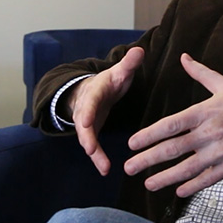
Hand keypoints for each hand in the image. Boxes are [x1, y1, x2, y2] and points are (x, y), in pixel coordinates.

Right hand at [68, 47, 144, 175]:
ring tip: (103, 167)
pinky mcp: (90, 134)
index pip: (89, 101)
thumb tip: (139, 51)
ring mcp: (86, 122)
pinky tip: (105, 171)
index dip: (86, 111)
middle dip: (86, 136)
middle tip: (90, 148)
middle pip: (82, 124)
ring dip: (94, 153)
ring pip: (86, 139)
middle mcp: (86, 108)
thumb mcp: (118, 72)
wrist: (91, 90)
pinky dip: (97, 159)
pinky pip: (93, 148)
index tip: (84, 121)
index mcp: (94, 92)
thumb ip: (128, 64)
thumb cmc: (108, 81)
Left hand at [124, 53, 222, 196]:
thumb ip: (201, 73)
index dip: (149, 135)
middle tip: (128, 167)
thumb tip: (183, 57)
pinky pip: (208, 178)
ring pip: (187, 168)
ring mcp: (221, 151)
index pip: (170, 125)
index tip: (131, 144)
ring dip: (164, 178)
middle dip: (148, 159)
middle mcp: (210, 132)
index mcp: (205, 112)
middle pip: (173, 149)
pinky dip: (192, 185)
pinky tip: (178, 192)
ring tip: (147, 184)